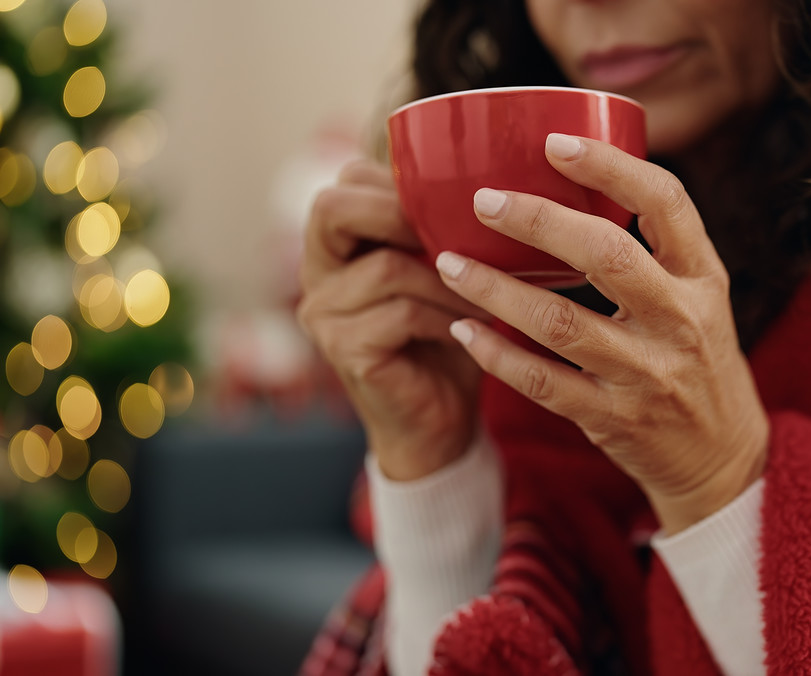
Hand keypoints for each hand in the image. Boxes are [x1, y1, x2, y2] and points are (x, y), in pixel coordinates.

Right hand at [296, 159, 489, 480]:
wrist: (436, 426)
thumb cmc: (446, 340)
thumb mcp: (442, 272)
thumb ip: (438, 229)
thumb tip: (484, 180)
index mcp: (334, 247)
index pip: (346, 183)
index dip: (399, 184)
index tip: (454, 207)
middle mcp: (315, 275)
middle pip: (335, 208)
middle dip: (404, 215)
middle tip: (460, 239)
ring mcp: (323, 314)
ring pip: (387, 267)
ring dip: (449, 282)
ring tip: (483, 299)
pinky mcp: (344, 350)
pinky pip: (402, 312)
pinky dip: (446, 317)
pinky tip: (469, 329)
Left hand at [436, 134, 768, 534]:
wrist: (724, 461)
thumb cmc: (700, 364)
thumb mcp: (701, 300)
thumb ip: (657, 253)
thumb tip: (581, 185)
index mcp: (703, 280)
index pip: (667, 203)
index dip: (611, 166)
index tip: (556, 141)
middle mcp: (681, 322)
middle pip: (608, 255)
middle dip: (538, 221)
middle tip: (484, 200)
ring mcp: (647, 375)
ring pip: (559, 322)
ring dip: (496, 289)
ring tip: (449, 263)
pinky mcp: (614, 419)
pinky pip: (542, 381)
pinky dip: (496, 354)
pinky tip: (462, 330)